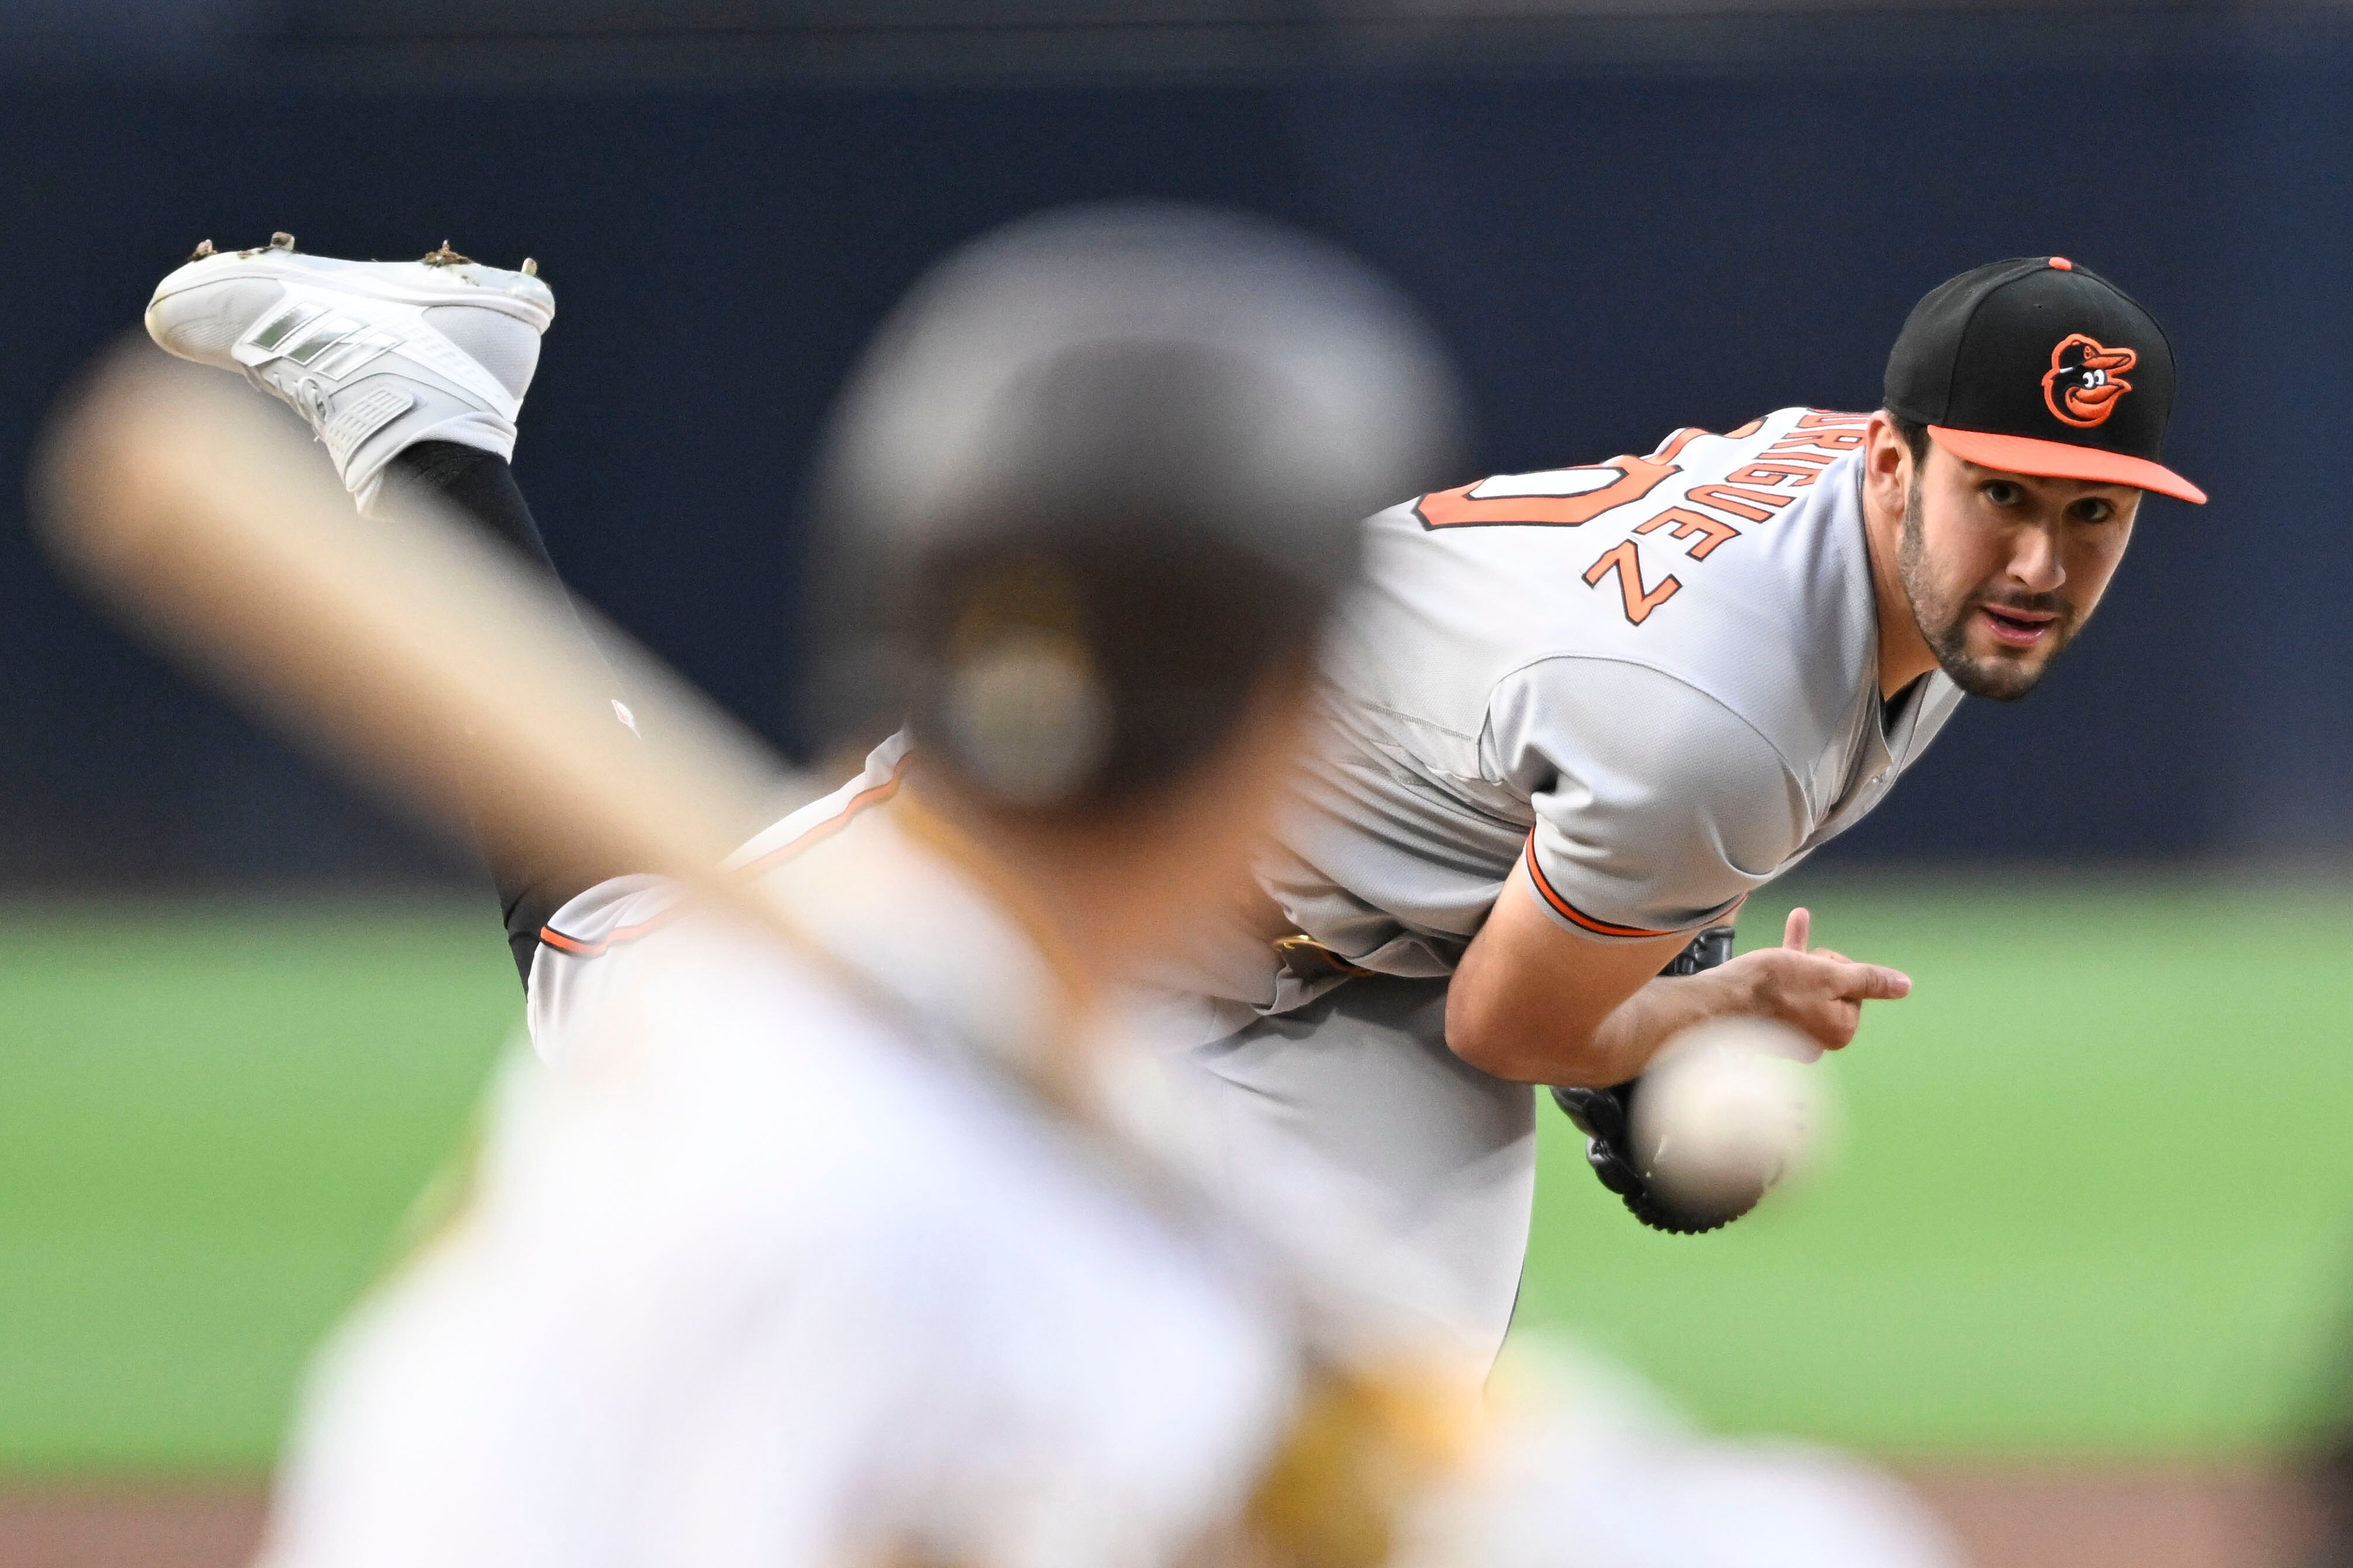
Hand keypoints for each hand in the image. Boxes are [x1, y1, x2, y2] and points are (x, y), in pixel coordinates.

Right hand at [1713, 907, 1910, 1054]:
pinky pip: (1784, 990)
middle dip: (1817, 966)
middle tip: (1797, 965)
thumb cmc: (1775, 987)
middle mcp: (1818, 1038)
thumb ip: (1869, 980)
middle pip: (1831, 988)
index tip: (1817, 967)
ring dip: (1801, 957)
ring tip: (1797, 923)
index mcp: (1840, 1030)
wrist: (1721, 999)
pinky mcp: (1769, 1022)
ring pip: (1806, 984)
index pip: (1855, 990)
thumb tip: (1904, 986)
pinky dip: (1786, 967)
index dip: (1838, 968)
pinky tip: (1788, 935)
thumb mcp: (1831, 975)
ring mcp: (1792, 1032)